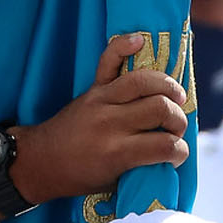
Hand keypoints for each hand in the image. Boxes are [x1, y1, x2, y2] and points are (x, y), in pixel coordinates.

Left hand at [10, 34, 189, 205]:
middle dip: (178, 120)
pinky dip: (123, 46)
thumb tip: (172, 147)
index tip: (177, 155)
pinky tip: (140, 41)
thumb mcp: (115, 181)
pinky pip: (109, 59)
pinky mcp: (93, 88)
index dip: (180, 152)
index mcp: (118, 153)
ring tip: (175, 97)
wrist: (42, 161)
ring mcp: (101, 101)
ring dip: (168, 88)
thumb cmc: (81, 176)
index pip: (166, 146)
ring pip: (145, 82)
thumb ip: (143, 165)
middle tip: (175, 129)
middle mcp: (111, 124)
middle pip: (161, 109)